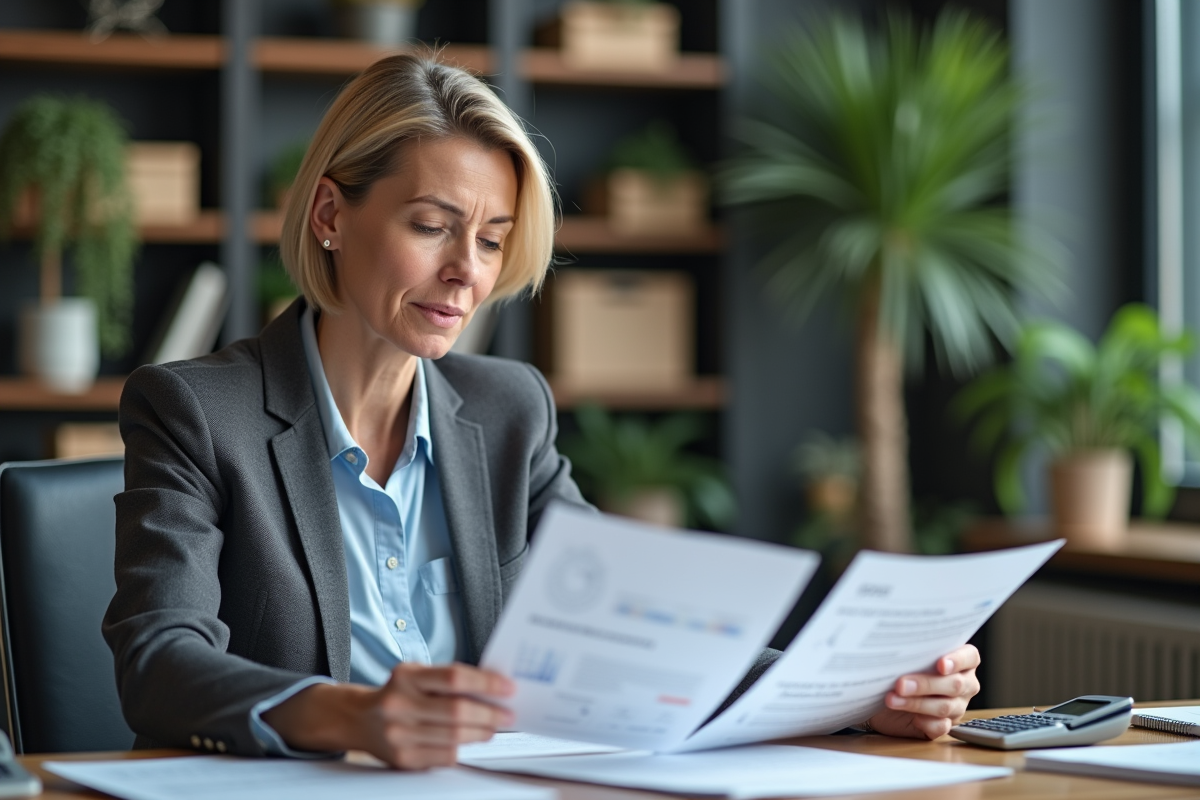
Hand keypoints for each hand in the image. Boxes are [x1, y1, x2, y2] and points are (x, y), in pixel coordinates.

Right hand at [263, 662, 514, 768]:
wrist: (359, 720)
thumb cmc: (398, 693)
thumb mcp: (416, 675)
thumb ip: (448, 679)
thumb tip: (493, 687)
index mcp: (406, 677)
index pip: (454, 677)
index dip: (486, 682)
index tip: (508, 687)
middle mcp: (399, 705)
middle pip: (457, 711)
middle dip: (489, 713)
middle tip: (508, 714)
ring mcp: (399, 734)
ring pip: (454, 737)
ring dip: (481, 732)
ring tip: (493, 727)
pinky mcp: (403, 758)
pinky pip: (444, 756)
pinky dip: (463, 748)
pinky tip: (471, 740)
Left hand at [865, 644, 980, 739]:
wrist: (884, 696)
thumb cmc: (898, 670)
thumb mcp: (905, 658)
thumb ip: (912, 652)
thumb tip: (899, 649)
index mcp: (960, 661)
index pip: (970, 657)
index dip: (958, 660)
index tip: (941, 664)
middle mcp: (964, 684)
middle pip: (955, 684)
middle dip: (926, 684)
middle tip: (901, 684)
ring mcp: (956, 706)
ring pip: (946, 707)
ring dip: (916, 703)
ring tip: (892, 699)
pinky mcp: (944, 725)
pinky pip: (941, 726)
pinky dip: (925, 722)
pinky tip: (912, 718)